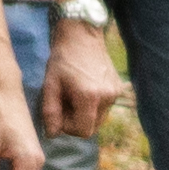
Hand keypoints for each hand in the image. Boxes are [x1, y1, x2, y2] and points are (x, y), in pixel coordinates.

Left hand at [41, 19, 117, 138]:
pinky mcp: (118, 88)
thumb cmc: (62, 58)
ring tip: (72, 95)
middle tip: (64, 104)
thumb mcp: (50, 85)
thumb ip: (50, 112)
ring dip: (84, 114)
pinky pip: (104, 107)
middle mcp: (107, 97)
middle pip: (92, 127)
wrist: (81, 34)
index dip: (68, 128)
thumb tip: (52, 135)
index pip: (83, 131)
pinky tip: (82, 89)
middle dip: (76, 122)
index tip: (58, 112)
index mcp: (90, 97)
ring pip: (98, 118)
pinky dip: (92, 105)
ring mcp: (115, 93)